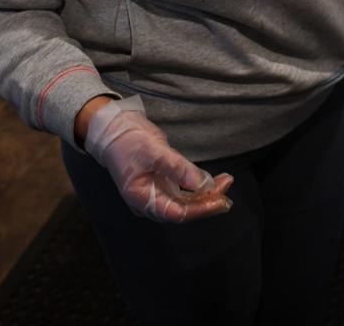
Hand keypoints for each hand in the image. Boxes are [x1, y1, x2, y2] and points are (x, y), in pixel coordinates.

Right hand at [83, 97, 233, 222]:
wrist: (115, 130)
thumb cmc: (129, 141)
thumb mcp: (154, 152)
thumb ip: (178, 169)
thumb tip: (202, 184)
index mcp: (142, 199)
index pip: (176, 213)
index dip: (200, 209)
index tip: (220, 200)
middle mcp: (150, 201)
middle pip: (183, 209)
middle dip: (207, 200)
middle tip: (227, 185)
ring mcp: (157, 193)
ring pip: (185, 200)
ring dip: (206, 193)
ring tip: (225, 181)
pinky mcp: (162, 183)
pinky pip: (184, 191)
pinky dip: (198, 186)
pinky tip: (213, 180)